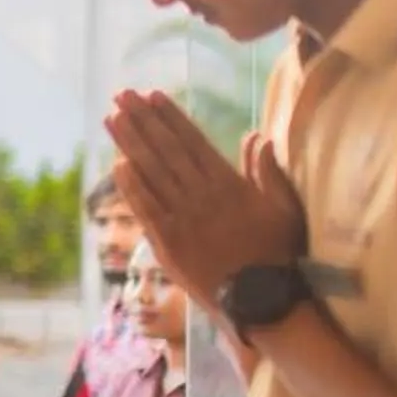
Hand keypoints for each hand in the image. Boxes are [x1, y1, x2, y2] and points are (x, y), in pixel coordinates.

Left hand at [104, 90, 306, 305]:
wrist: (261, 301)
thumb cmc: (277, 254)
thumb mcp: (283, 208)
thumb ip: (267, 172)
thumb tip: (256, 136)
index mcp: (229, 184)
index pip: (193, 141)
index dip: (170, 117)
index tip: (152, 95)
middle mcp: (202, 196)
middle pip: (166, 151)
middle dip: (142, 121)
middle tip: (121, 95)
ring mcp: (183, 219)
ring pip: (152, 174)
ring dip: (130, 144)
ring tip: (112, 118)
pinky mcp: (168, 243)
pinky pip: (146, 209)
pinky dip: (131, 186)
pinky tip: (117, 164)